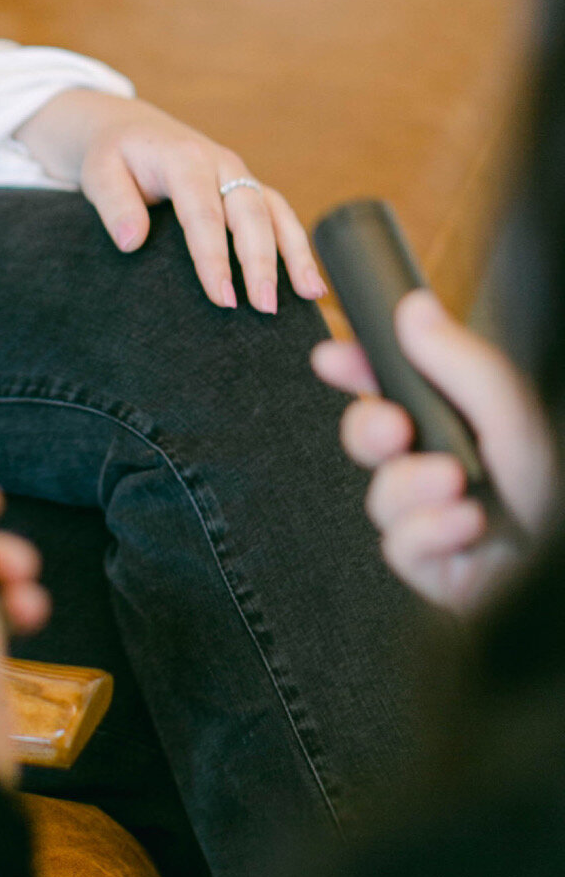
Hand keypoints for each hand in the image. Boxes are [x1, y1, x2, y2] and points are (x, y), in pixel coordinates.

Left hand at [18, 90, 324, 313]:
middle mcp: (221, 164)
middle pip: (251, 214)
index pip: (204, 215)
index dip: (214, 258)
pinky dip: (297, 245)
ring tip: (311, 295)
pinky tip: (309, 281)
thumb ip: (114, 203)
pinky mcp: (246, 189)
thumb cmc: (112, 156)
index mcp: (185, 160)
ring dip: (295, 253)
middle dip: (261, 262)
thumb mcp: (98, 172)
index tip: (222, 298)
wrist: (130, 129)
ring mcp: (238, 176)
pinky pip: (279, 215)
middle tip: (265, 307)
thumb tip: (130, 242)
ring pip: (276, 213)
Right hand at [312, 290, 555, 613]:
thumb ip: (463, 365)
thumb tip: (416, 309)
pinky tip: (465, 525)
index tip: (333, 358)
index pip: (396, 386)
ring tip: (455, 487)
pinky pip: (398, 545)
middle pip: (369, 437)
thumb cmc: (554, 496)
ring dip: (412, 489)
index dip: (358, 368)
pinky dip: (428, 533)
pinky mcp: (431, 565)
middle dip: (368, 430)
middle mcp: (444, 464)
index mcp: (464, 421)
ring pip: (380, 495)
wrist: (558, 567)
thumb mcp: (512, 419)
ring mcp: (434, 516)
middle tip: (392, 428)